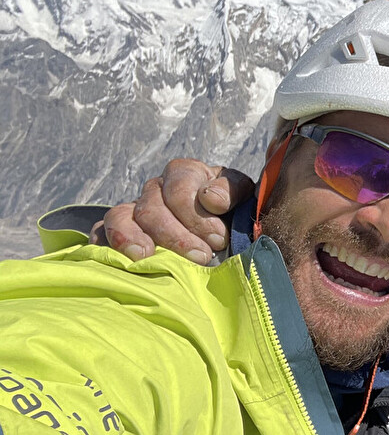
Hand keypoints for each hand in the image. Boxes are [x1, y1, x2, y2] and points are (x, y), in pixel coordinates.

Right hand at [99, 160, 254, 263]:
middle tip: (201, 257)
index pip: (180, 186)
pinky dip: (105, 245)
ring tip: (148, 259)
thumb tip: (209, 198)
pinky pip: (101, 232)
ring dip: (134, 240)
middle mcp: (156, 189)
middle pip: (151, 208)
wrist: (223, 235)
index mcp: (186, 173)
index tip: (219, 239)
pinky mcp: (118, 230)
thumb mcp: (242, 197)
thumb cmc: (231, 214)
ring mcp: (133, 209)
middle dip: (176, 237)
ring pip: (121, 217)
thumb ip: (230, 191)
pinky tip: (121, 261)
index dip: (197, 215)